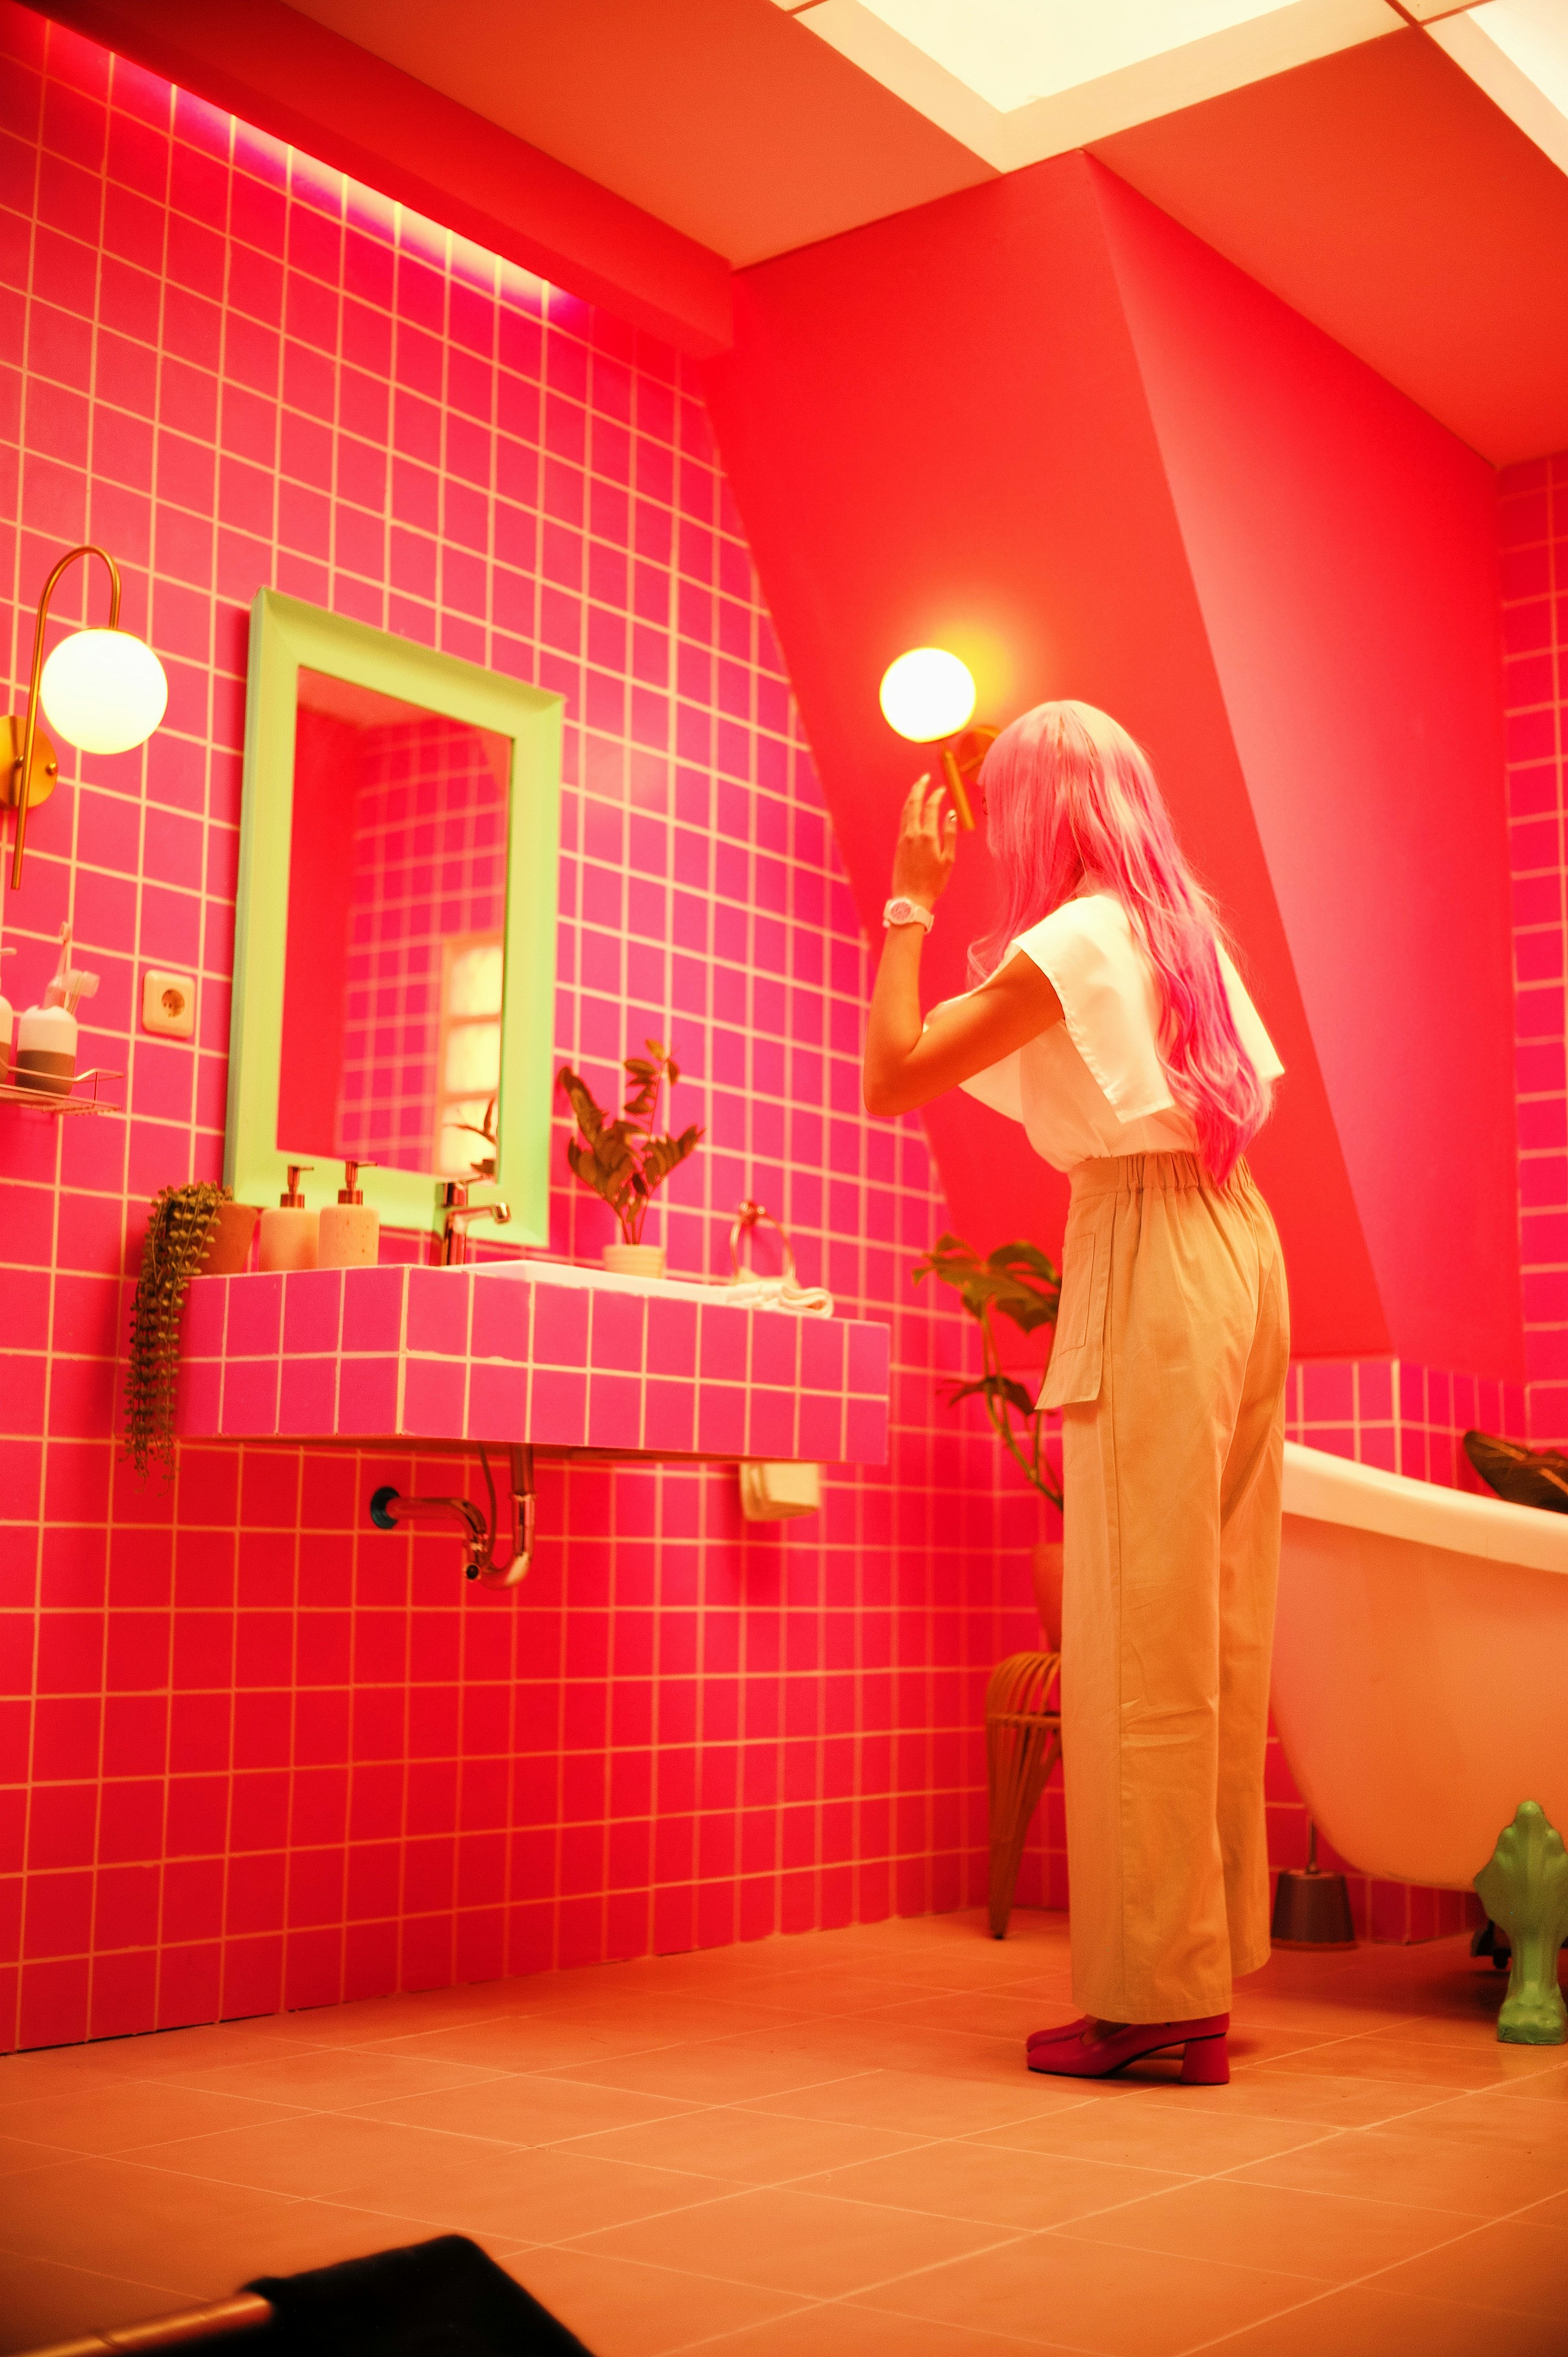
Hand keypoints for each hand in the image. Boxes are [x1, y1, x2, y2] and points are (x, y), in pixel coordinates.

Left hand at [891, 773, 956, 910]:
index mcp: (927, 837)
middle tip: (924, 777)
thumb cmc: (933, 883)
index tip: (942, 789)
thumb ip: (950, 835)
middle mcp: (913, 834)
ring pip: (906, 811)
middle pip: (914, 804)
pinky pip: (902, 821)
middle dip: (919, 788)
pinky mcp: (898, 845)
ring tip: (917, 787)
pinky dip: (907, 810)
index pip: (932, 808)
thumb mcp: (948, 860)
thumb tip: (952, 815)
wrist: (910, 899)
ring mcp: (903, 839)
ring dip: (911, 797)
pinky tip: (911, 808)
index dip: (937, 795)